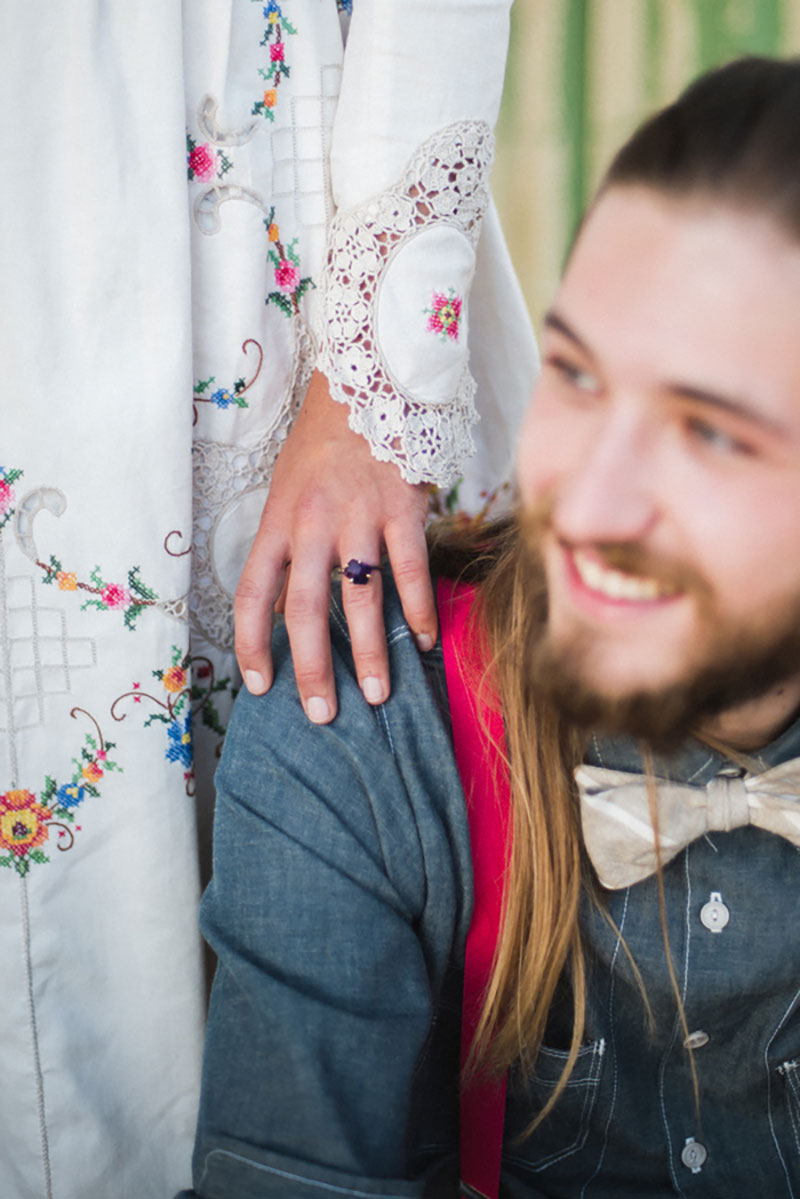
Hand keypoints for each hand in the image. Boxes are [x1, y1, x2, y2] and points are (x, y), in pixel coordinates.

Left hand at [234, 370, 436, 721]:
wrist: (367, 384)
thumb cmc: (322, 446)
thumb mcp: (286, 489)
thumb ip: (287, 545)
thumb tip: (288, 610)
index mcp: (277, 521)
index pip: (253, 593)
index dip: (252, 645)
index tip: (259, 685)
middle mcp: (312, 524)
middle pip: (304, 609)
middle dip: (313, 669)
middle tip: (322, 713)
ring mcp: (359, 518)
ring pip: (360, 600)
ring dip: (370, 654)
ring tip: (379, 696)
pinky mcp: (402, 510)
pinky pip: (411, 572)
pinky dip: (418, 611)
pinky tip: (423, 642)